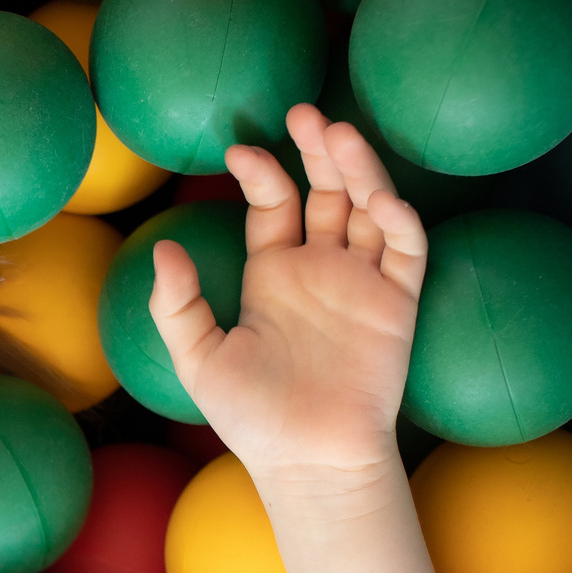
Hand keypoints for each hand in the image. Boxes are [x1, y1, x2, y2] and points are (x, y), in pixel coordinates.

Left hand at [150, 104, 427, 507]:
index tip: (239, 152)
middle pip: (328, 193)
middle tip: (304, 112)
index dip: (262, 175)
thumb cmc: (251, 417)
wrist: (305, 460)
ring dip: (358, 169)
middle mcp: (321, 269)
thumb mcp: (199, 359)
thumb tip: (165, 249)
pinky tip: (377, 197)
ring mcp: (362, 282)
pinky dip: (397, 219)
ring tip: (338, 132)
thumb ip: (178, 306)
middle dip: (318, 152)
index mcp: (274, 276)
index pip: (275, 206)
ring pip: (370, 207)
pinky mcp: (397, 303)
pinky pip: (406, 250)